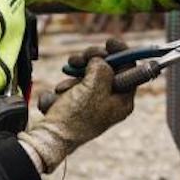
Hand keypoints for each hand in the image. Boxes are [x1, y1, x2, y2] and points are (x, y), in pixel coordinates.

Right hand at [19, 39, 133, 172]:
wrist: (50, 137)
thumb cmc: (75, 115)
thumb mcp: (94, 85)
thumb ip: (103, 66)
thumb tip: (99, 60)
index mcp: (123, 100)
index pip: (129, 69)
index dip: (121, 52)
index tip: (109, 42)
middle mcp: (111, 102)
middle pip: (108, 68)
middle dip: (93, 59)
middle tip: (81, 58)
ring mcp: (94, 102)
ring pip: (90, 74)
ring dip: (77, 71)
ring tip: (66, 80)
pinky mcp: (78, 103)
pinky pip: (76, 85)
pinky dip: (68, 84)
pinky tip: (60, 93)